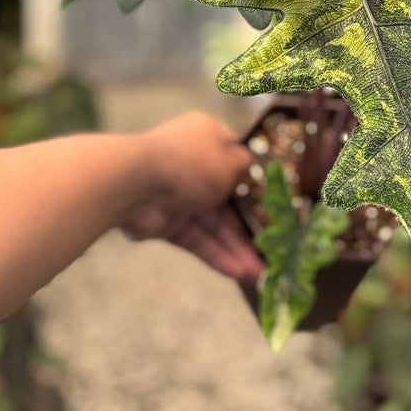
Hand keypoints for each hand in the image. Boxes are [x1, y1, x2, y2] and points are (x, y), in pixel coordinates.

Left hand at [119, 112, 262, 284]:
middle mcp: (193, 164)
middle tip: (271, 246)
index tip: (274, 197)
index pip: (234, 155)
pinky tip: (238, 272)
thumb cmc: (190, 163)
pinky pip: (197, 239)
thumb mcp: (229, 160)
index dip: (254, 176)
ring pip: (213, 224)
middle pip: (226, 197)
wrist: (137, 184)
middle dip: (248, 223)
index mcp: (206, 138)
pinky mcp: (167, 223)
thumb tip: (250, 165)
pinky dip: (216, 254)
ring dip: (235, 246)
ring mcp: (179, 195)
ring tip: (260, 273)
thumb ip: (244, 165)